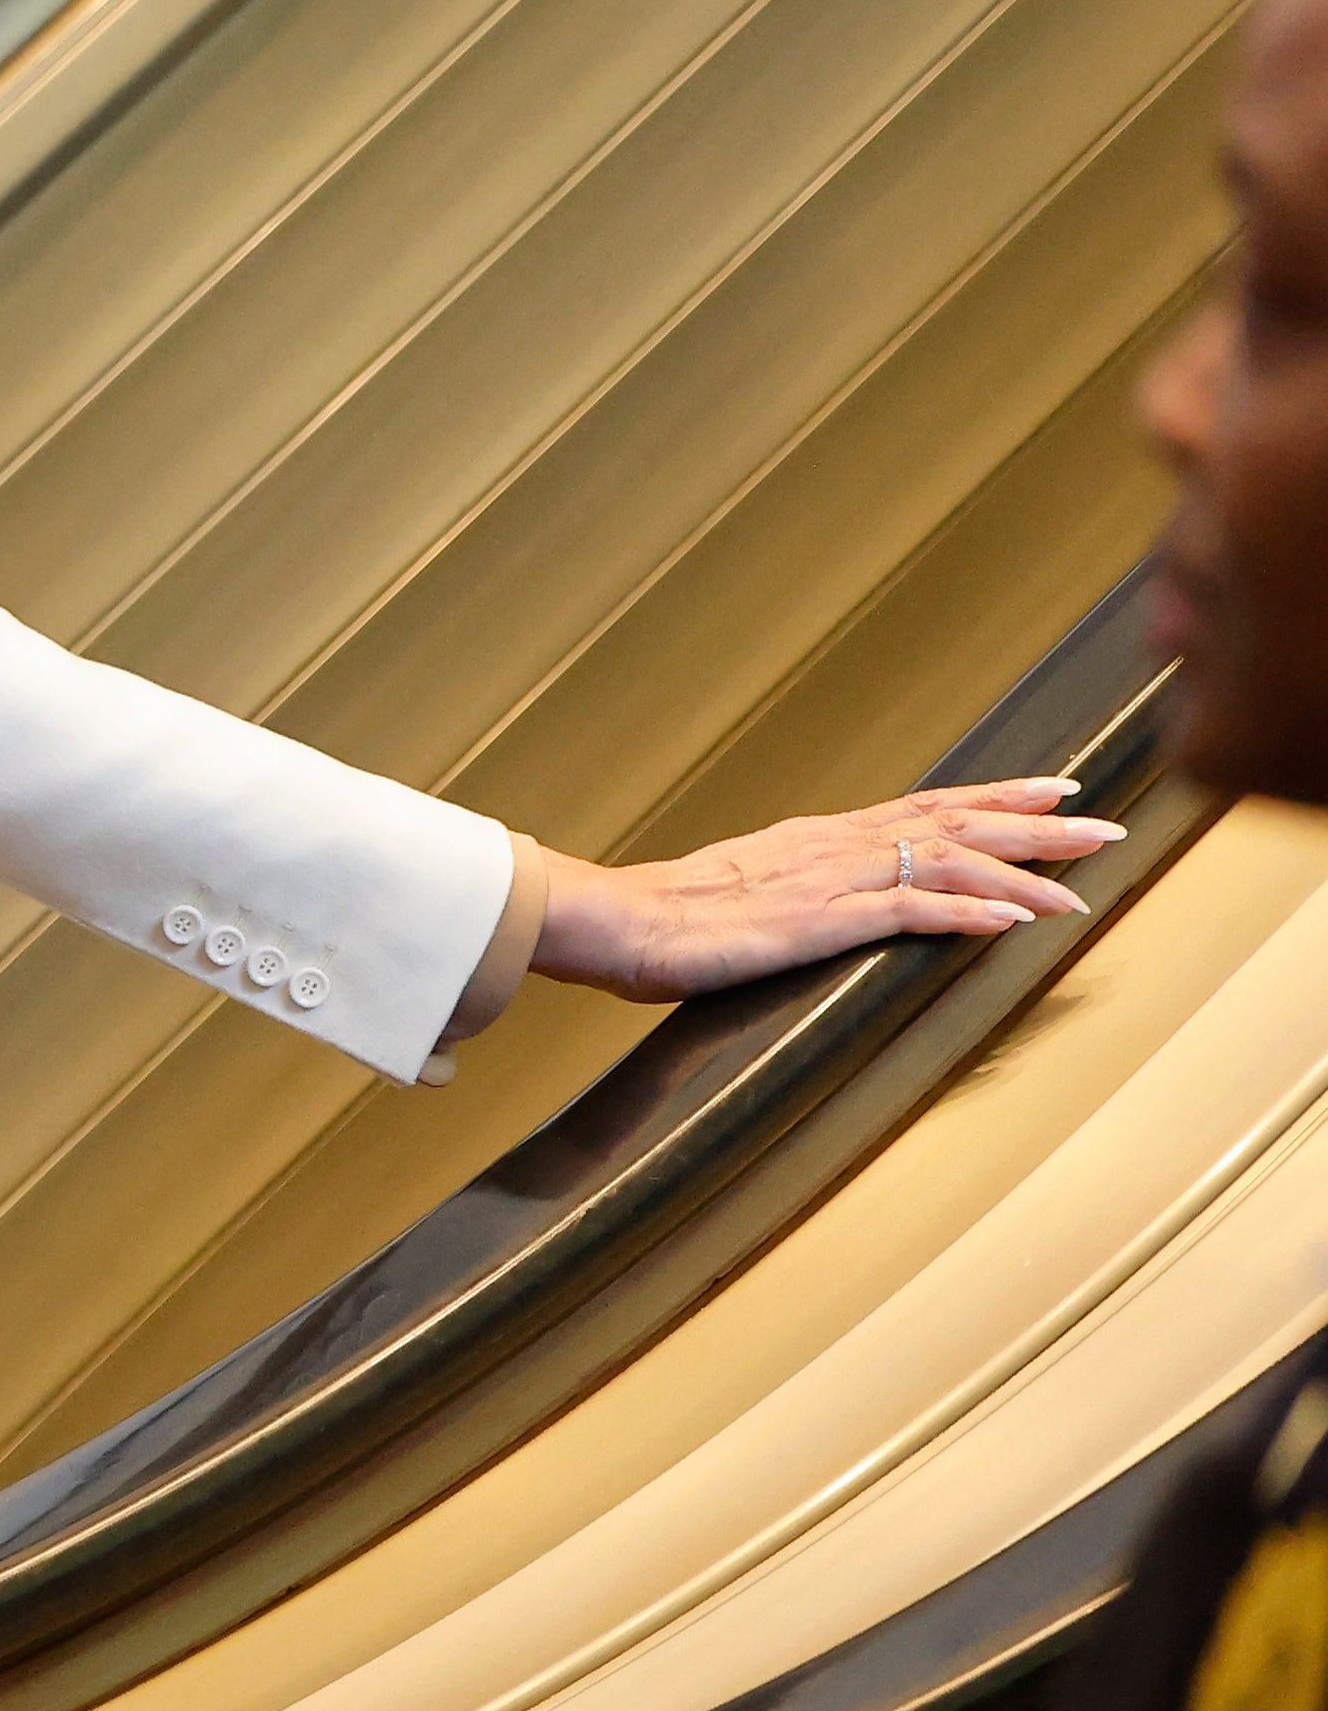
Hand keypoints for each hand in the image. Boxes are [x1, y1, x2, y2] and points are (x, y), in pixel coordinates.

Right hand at [524, 778, 1113, 997]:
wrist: (609, 922)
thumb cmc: (657, 921)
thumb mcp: (737, 897)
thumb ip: (787, 893)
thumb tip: (815, 905)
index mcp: (816, 838)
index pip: (923, 807)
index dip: (992, 798)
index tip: (1050, 787)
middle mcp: (834, 846)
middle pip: (953, 824)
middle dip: (1034, 824)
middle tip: (1101, 823)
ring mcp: (829, 880)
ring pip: (948, 862)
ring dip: (1022, 870)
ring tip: (1082, 879)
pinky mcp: (819, 920)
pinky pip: (911, 911)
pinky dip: (970, 913)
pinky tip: (1015, 918)